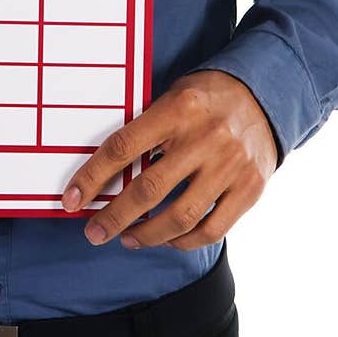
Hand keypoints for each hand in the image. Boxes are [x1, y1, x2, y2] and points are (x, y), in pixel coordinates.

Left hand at [61, 71, 277, 250]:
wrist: (265, 95)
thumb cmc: (206, 99)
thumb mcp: (173, 98)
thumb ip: (146, 130)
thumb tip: (104, 173)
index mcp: (178, 110)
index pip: (124, 148)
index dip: (92, 176)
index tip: (72, 199)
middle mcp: (205, 138)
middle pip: (149, 190)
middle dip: (114, 217)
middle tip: (94, 232)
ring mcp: (230, 167)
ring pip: (180, 217)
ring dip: (147, 235)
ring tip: (128, 239)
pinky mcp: (250, 189)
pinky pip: (212, 229)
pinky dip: (184, 241)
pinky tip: (167, 239)